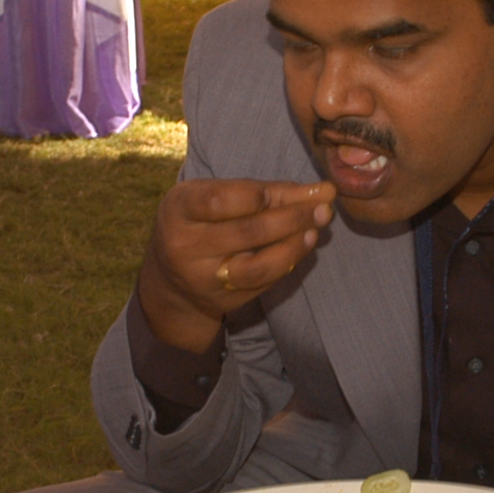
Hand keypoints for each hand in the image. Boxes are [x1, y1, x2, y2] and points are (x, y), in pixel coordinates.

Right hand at [135, 178, 334, 352]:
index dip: (261, 196)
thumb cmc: (199, 222)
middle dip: (292, 218)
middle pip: (246, 232)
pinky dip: (287, 264)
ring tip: (316, 230)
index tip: (294, 191)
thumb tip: (320, 190)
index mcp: (179, 210)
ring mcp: (202, 279)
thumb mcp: (214, 196)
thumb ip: (263, 191)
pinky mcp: (222, 301)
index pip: (220, 200)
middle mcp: (184, 247)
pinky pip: (262, 284)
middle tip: (324, 207)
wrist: (170, 280)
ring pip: (257, 267)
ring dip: (294, 247)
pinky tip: (302, 247)